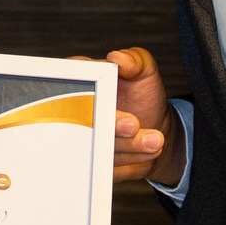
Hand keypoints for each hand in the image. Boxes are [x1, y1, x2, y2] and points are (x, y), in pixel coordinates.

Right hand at [76, 48, 184, 184]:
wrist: (156, 127)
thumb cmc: (143, 94)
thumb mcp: (145, 70)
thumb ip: (134, 60)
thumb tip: (118, 58)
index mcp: (81, 82)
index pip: (69, 86)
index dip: (81, 94)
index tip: (101, 98)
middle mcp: (75, 111)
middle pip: (80, 121)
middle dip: (107, 124)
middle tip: (132, 125)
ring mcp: (82, 138)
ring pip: (95, 146)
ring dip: (126, 145)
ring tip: (155, 139)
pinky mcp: (93, 162)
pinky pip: (105, 166)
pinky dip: (129, 159)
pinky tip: (149, 151)